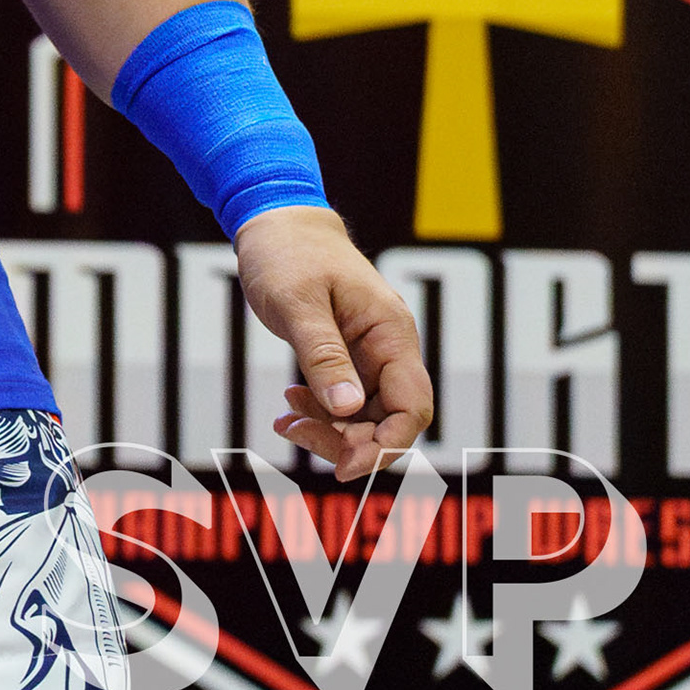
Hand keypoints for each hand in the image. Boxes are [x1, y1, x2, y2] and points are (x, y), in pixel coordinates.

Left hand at [238, 206, 434, 475]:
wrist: (277, 223)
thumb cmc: (289, 254)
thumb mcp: (298, 303)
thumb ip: (323, 354)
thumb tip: (348, 409)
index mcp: (391, 334)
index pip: (412, 406)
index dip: (387, 444)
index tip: (347, 466)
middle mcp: (389, 349)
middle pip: (391, 420)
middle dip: (350, 440)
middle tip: (295, 434)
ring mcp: (370, 354)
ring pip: (367, 415)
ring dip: (331, 430)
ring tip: (285, 423)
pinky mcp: (348, 356)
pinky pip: (346, 400)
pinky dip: (321, 413)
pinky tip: (290, 408)